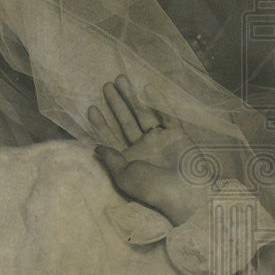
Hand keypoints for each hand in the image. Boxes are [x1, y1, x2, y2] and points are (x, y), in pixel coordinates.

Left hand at [88, 76, 208, 225]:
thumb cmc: (150, 188)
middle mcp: (143, 147)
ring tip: (121, 79)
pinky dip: (159, 102)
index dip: (101, 123)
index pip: (111, 136)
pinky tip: (147, 88)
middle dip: (116, 103)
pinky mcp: (177, 134)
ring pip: (143, 114)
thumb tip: (96, 148)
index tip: (91, 108)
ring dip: (132, 97)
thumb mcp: (124, 175)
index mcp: (129, 158)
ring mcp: (160, 140)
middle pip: (125, 121)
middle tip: (106, 85)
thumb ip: (111, 159)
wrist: (183, 194)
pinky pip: (167, 115)